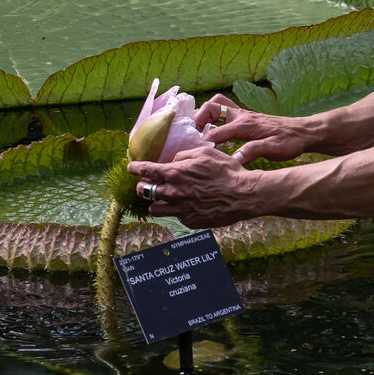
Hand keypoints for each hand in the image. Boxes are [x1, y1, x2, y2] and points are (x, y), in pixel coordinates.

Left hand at [130, 143, 272, 227]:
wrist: (243, 195)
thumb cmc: (226, 171)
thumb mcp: (204, 153)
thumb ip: (183, 156)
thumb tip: (173, 161)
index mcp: (175, 173)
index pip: (145, 170)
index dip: (134, 168)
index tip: (130, 168)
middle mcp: (174, 192)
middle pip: (144, 191)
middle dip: (142, 186)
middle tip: (147, 184)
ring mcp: (181, 209)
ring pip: (154, 208)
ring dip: (156, 202)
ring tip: (163, 198)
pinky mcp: (189, 221)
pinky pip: (175, 216)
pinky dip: (176, 210)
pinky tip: (187, 204)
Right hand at [194, 95, 313, 162]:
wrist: (303, 131)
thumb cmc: (289, 141)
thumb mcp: (273, 149)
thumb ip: (253, 152)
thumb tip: (234, 160)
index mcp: (246, 124)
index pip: (218, 130)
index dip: (206, 141)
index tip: (199, 152)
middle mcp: (242, 115)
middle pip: (212, 105)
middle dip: (199, 118)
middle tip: (197, 135)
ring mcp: (243, 114)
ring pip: (217, 104)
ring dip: (206, 114)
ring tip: (203, 131)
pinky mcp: (246, 116)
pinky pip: (225, 110)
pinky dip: (215, 117)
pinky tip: (217, 133)